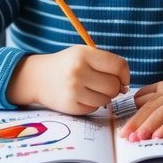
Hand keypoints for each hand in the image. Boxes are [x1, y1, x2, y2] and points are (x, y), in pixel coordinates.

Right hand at [7, 45, 129, 114]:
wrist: (38, 77)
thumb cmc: (68, 65)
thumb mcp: (83, 54)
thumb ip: (106, 65)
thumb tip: (125, 86)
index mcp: (84, 54)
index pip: (118, 65)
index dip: (125, 74)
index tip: (122, 78)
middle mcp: (78, 71)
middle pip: (114, 86)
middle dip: (114, 87)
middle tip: (103, 84)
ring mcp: (74, 90)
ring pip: (107, 99)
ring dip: (103, 96)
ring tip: (90, 89)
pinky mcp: (71, 106)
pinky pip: (94, 108)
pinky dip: (92, 104)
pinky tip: (81, 96)